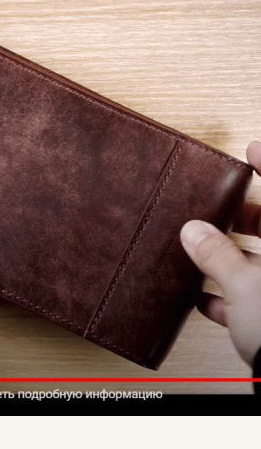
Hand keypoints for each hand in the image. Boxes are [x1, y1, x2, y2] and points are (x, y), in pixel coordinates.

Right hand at [180, 140, 260, 365]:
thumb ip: (216, 255)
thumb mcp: (244, 285)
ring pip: (259, 265)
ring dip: (230, 262)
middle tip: (215, 210)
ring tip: (199, 255)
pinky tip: (203, 300)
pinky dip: (229, 298)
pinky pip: (253, 300)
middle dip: (242, 220)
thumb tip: (194, 231)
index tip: (251, 148)